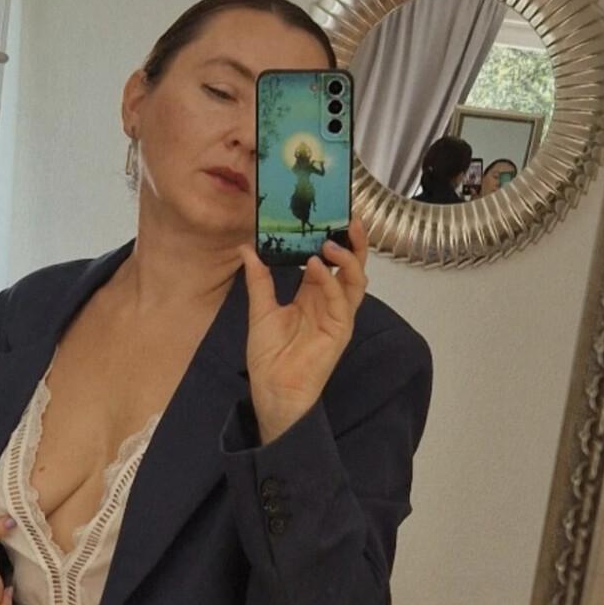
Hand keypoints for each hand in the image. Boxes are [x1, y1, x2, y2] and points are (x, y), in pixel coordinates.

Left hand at [237, 217, 368, 441]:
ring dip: (347, 258)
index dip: (329, 237)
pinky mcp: (340, 330)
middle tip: (348, 217)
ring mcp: (337, 316)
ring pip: (355, 279)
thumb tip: (247, 248)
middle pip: (350, 265)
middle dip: (353, 241)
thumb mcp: (260, 309)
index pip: (327, 259)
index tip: (325, 214)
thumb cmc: (269, 357)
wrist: (273, 390)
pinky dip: (330, 281)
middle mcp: (329, 302)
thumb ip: (258, 278)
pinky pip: (341, 301)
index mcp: (313, 295)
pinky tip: (316, 267)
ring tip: (329, 242)